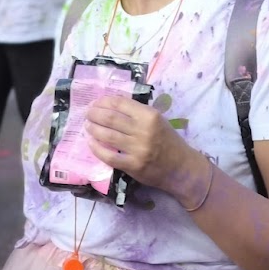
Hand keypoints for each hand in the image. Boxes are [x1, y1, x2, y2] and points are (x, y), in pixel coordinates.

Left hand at [84, 95, 204, 201]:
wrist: (181, 168)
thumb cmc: (168, 141)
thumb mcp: (157, 120)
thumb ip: (137, 113)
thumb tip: (110, 105)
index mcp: (150, 115)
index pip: (120, 103)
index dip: (104, 101)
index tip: (95, 102)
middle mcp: (143, 130)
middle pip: (110, 118)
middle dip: (94, 114)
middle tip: (87, 113)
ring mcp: (138, 149)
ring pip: (107, 135)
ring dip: (93, 128)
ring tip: (87, 125)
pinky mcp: (133, 166)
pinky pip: (109, 156)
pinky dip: (97, 148)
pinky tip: (91, 143)